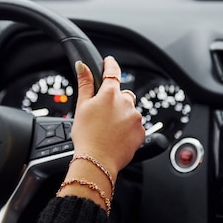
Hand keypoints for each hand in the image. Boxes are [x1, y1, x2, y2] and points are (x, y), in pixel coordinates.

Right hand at [70, 56, 144, 176]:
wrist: (98, 161)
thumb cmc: (87, 136)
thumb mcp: (81, 107)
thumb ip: (85, 84)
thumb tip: (82, 66)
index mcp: (109, 94)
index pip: (112, 72)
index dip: (110, 64)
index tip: (109, 61)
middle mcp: (126, 103)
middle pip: (123, 94)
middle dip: (115, 100)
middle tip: (102, 113)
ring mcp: (135, 117)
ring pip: (130, 110)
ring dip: (122, 115)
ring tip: (108, 129)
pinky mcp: (141, 131)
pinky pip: (135, 125)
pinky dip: (128, 128)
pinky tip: (116, 136)